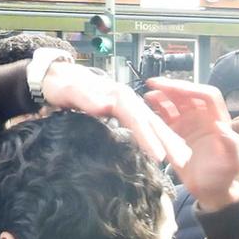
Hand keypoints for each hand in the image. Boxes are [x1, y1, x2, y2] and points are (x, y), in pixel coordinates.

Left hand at [37, 62, 192, 176]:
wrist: (55, 77)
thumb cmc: (61, 85)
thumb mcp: (68, 89)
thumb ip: (84, 96)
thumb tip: (104, 105)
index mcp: (117, 95)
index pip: (137, 118)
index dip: (149, 137)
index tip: (159, 156)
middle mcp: (126, 99)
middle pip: (151, 121)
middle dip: (168, 141)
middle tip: (182, 161)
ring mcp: (127, 105)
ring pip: (152, 123)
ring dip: (169, 141)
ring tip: (183, 158)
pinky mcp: (125, 112)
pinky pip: (146, 125)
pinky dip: (160, 137)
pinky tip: (168, 149)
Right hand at [143, 78, 238, 210]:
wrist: (210, 191)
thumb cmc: (224, 178)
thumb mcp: (233, 164)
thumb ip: (232, 146)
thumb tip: (225, 128)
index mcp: (218, 120)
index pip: (207, 95)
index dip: (192, 88)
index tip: (176, 88)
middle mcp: (203, 118)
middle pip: (188, 94)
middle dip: (172, 87)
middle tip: (154, 84)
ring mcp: (189, 124)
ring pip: (175, 101)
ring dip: (162, 94)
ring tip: (148, 94)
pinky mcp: (176, 132)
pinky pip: (165, 115)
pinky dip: (156, 108)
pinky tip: (147, 105)